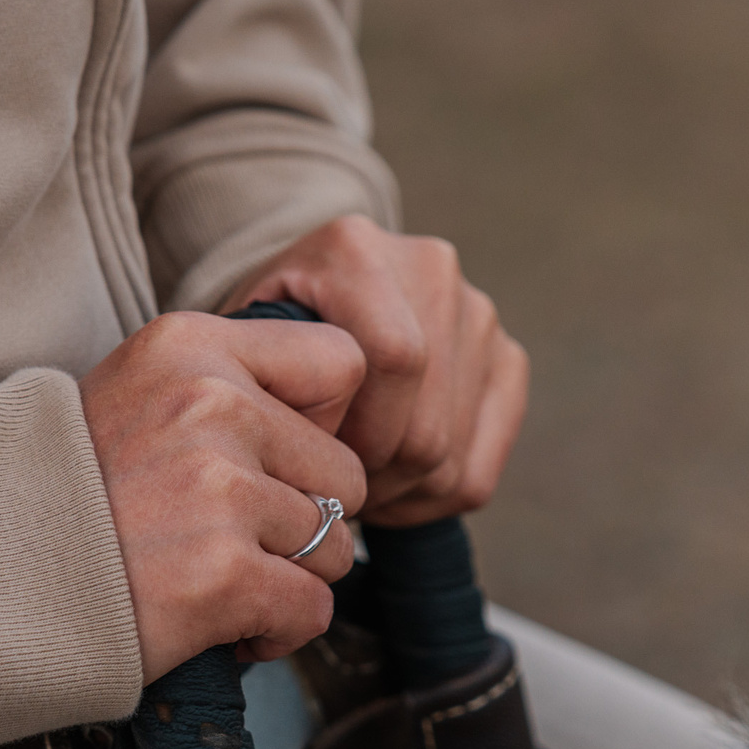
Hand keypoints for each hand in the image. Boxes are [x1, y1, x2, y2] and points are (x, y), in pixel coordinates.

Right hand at [80, 311, 368, 680]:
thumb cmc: (64, 498)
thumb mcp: (135, 397)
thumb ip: (229, 388)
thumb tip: (337, 419)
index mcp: (189, 347)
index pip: (342, 363)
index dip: (323, 425)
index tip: (275, 462)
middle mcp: (211, 405)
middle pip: (345, 474)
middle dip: (304, 521)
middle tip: (229, 542)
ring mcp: (218, 490)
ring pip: (334, 547)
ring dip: (287, 580)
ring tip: (212, 581)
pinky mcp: (222, 573)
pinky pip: (313, 608)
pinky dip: (277, 631)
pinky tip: (220, 625)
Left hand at [227, 215, 529, 527]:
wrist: (310, 296)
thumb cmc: (267, 332)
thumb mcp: (242, 343)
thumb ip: (268, 385)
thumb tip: (320, 461)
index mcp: (358, 252)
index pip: (397, 358)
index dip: (361, 434)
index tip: (318, 461)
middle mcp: (433, 272)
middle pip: (428, 425)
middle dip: (375, 479)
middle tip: (332, 490)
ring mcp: (478, 315)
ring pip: (454, 457)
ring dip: (400, 494)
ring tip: (357, 487)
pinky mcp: (506, 358)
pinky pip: (481, 467)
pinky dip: (436, 496)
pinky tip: (395, 487)